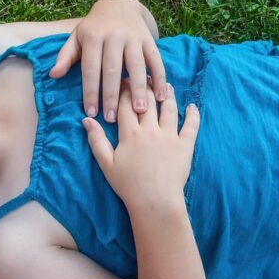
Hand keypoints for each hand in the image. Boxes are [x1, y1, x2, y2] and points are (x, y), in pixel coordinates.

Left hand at [49, 0, 165, 120]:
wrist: (119, 5)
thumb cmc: (94, 29)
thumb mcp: (76, 38)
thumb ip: (65, 57)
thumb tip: (53, 75)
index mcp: (93, 36)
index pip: (91, 68)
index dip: (91, 92)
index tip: (91, 113)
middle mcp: (114, 35)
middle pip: (112, 70)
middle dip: (112, 96)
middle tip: (111, 119)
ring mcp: (133, 37)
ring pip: (136, 65)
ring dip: (138, 89)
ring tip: (139, 110)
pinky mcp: (148, 40)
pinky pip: (155, 60)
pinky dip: (160, 78)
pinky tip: (161, 96)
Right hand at [83, 83, 198, 212]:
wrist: (154, 202)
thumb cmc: (128, 186)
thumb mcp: (106, 164)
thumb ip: (96, 141)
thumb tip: (86, 120)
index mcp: (130, 133)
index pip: (125, 105)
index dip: (123, 91)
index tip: (123, 80)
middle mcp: (150, 129)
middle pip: (147, 101)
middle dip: (145, 86)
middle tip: (144, 76)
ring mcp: (169, 136)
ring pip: (169, 108)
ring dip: (168, 95)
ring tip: (167, 86)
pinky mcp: (185, 145)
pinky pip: (191, 125)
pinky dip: (192, 114)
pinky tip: (192, 106)